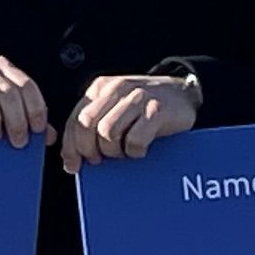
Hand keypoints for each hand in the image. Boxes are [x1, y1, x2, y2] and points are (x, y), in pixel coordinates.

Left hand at [62, 71, 199, 170]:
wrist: (183, 92)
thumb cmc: (145, 106)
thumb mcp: (116, 107)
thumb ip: (94, 123)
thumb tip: (73, 157)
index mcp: (101, 88)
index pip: (75, 119)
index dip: (70, 147)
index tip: (72, 166)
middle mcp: (116, 89)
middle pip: (86, 125)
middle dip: (89, 149)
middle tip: (101, 160)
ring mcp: (137, 99)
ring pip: (107, 133)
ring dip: (114, 151)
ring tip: (124, 152)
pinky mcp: (156, 111)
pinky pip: (134, 140)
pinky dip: (135, 151)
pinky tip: (140, 149)